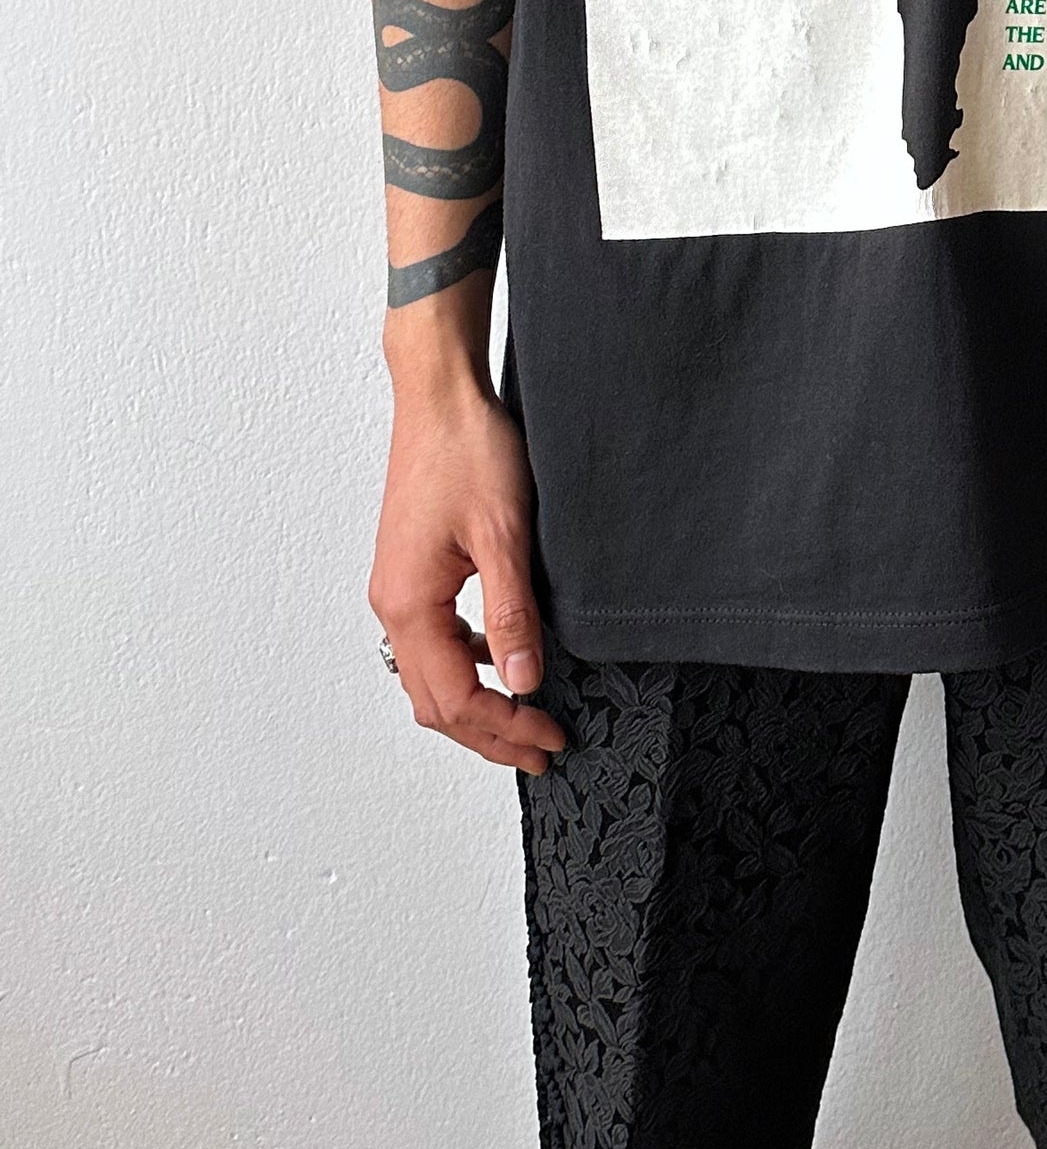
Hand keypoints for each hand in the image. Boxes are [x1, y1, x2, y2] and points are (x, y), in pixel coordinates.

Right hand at [368, 367, 566, 776]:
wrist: (441, 398)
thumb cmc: (469, 451)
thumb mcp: (504, 533)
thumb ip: (512, 613)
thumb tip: (526, 682)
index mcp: (410, 603)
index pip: (454, 698)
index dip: (504, 727)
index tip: (550, 739)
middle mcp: (393, 604)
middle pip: (434, 701)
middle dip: (489, 733)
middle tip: (544, 750)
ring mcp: (398, 589)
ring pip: (431, 676)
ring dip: (477, 705)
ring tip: (528, 719)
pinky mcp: (412, 572)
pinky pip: (435, 642)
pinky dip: (469, 667)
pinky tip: (507, 661)